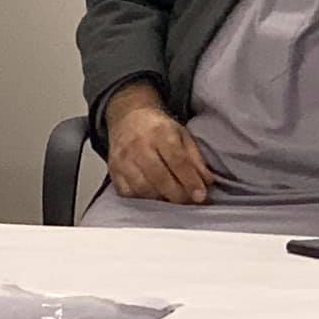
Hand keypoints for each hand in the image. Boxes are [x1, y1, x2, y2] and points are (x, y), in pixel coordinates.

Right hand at [104, 81, 213, 203]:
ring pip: (142, 188)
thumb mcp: (182, 135)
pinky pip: (126, 192)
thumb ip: (195, 158)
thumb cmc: (159, 128)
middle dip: (178, 194)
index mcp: (160, 132)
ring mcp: (123, 158)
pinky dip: (142, 199)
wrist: (128, 117)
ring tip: (173, 199)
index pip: (177, 160)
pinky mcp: (113, 169)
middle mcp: (138, 145)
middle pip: (159, 177)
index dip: (190, 181)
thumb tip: (206, 182)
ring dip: (161, 198)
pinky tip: (153, 196)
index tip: (201, 195)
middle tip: (189, 201)